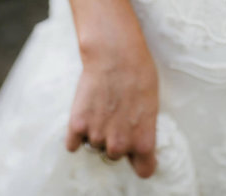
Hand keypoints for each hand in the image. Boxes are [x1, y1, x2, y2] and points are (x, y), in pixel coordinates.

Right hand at [65, 30, 158, 177]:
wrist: (116, 55)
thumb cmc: (140, 75)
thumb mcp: (152, 105)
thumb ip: (144, 130)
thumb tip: (136, 145)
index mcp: (144, 141)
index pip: (144, 170)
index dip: (141, 161)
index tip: (139, 155)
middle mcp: (120, 144)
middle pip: (115, 155)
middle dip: (116, 139)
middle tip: (117, 114)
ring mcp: (97, 136)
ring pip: (95, 146)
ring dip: (96, 132)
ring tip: (103, 106)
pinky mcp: (76, 127)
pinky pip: (73, 144)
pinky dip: (77, 133)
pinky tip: (86, 113)